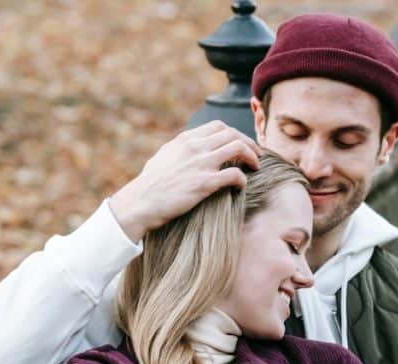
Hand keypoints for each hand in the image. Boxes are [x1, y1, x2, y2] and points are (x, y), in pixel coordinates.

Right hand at [110, 121, 260, 241]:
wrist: (140, 203)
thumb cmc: (149, 185)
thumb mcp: (164, 157)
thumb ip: (180, 150)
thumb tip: (190, 149)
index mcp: (185, 139)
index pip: (219, 126)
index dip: (236, 134)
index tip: (242, 144)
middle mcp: (194, 147)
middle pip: (233, 134)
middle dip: (249, 143)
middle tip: (257, 155)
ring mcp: (201, 164)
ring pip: (238, 149)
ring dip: (252, 157)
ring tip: (256, 167)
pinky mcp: (205, 183)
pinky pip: (235, 174)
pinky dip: (243, 180)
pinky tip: (241, 187)